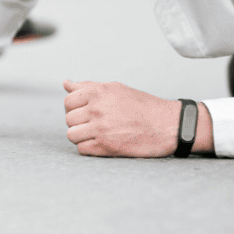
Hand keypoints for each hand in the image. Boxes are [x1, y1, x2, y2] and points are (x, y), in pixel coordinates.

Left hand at [62, 80, 178, 157]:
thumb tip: (65, 83)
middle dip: (78, 122)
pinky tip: (101, 143)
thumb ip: (88, 86)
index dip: (74, 108)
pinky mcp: (106, 147)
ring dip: (81, 136)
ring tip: (96, 134)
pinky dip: (88, 148)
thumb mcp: (115, 89)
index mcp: (97, 92)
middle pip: (69, 119)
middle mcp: (96, 109)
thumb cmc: (142, 105)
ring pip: (72, 135)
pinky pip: (82, 149)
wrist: (168, 125)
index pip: (68, 102)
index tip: (85, 112)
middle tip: (94, 124)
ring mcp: (100, 129)